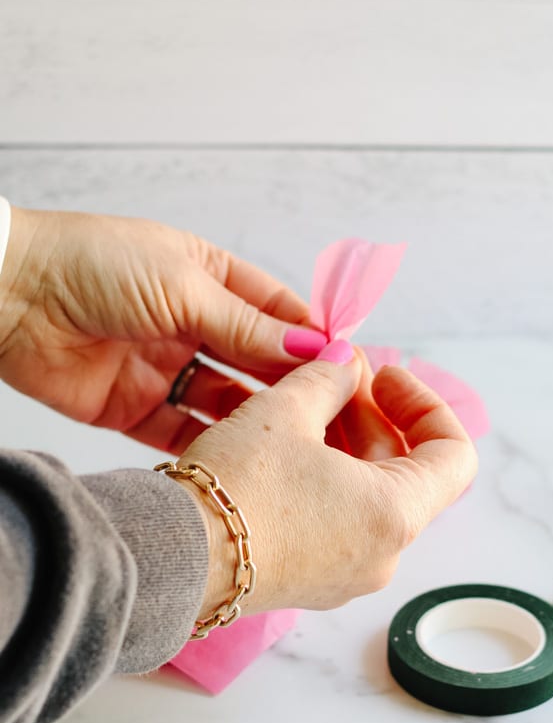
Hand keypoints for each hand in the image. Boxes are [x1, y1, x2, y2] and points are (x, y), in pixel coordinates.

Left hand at [0, 206, 325, 449]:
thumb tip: (312, 347)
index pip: (275, 312)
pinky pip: (185, 432)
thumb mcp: (182, 285)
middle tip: (332, 413)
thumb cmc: (91, 264)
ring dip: (258, 418)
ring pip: (227, 401)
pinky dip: (213, 444)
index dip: (310, 338)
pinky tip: (245, 458)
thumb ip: (245, 324)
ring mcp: (165, 368)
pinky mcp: (136, 409)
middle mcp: (192, 325)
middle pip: (257, 361)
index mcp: (208, 279)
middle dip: (293, 384)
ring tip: (296, 440)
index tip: (348, 365)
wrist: (7, 295)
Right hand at [175, 347, 476, 615]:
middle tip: (334, 379)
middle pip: (405, 472)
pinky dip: (326, 481)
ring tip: (302, 406)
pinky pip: (337, 523)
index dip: (426, 405)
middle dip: (373, 417)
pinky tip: (285, 448)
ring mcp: (344, 575)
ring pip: (368, 497)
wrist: (170, 560)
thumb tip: (346, 364)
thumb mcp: (285, 410)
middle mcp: (380, 555)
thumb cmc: (233, 489)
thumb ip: (328, 379)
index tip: (384, 378)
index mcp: (394, 514)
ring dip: (347, 446)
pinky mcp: (308, 582)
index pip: (454, 455)